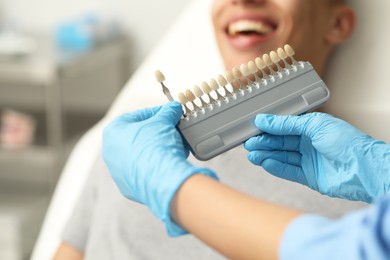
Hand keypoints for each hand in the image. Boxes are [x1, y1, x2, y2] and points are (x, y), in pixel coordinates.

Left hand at [102, 101, 217, 234]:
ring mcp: (118, 172)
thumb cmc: (155, 147)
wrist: (161, 178)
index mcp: (113, 132)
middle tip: (172, 131)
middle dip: (157, 133)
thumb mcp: (164, 121)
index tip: (168, 114)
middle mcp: (110, 152)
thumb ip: (167, 112)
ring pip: (141, 155)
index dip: (156, 113)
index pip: (136, 116)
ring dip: (158, 150)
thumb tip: (173, 108)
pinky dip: (156, 166)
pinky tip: (169, 163)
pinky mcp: (129, 187)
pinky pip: (144, 172)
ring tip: (175, 147)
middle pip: (138, 137)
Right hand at [244, 112, 389, 202]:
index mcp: (311, 127)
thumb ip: (287, 124)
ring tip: (252, 154)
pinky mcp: (308, 176)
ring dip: (266, 155)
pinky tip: (265, 163)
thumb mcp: (315, 125)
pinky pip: (288, 171)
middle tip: (249, 143)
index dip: (269, 127)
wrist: (364, 169)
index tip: (254, 127)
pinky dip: (276, 167)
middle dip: (264, 142)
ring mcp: (308, 160)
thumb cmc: (348, 142)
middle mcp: (309, 143)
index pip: (284, 126)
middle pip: (280, 142)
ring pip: (282, 157)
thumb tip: (265, 120)